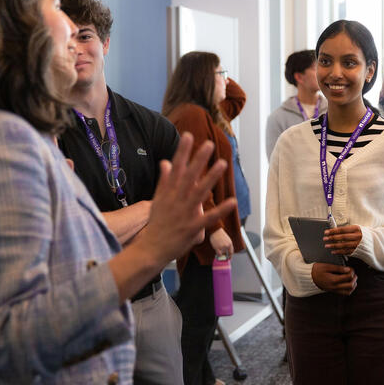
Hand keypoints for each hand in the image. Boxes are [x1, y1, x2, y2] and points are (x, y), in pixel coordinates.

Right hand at [135, 133, 235, 267]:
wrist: (151, 248)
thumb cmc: (157, 223)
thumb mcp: (157, 199)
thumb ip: (164, 180)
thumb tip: (165, 162)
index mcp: (168, 192)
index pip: (176, 168)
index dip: (182, 151)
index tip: (188, 136)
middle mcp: (176, 199)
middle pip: (188, 176)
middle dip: (199, 160)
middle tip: (209, 144)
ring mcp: (185, 213)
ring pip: (200, 192)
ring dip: (211, 178)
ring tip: (223, 164)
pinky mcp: (193, 227)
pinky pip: (210, 217)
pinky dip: (221, 210)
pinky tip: (232, 201)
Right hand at [311, 263, 357, 294]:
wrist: (309, 278)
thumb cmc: (317, 270)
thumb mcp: (326, 266)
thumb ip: (338, 268)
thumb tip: (348, 269)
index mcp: (333, 280)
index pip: (348, 277)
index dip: (352, 271)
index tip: (350, 268)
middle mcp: (335, 287)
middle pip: (350, 285)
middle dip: (354, 279)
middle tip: (353, 273)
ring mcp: (334, 290)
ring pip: (349, 291)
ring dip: (353, 285)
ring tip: (351, 279)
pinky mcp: (333, 291)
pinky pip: (344, 293)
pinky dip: (348, 289)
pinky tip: (347, 283)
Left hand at [324, 225, 361, 255]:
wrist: (373, 243)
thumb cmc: (363, 234)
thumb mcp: (357, 229)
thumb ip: (347, 229)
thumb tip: (335, 230)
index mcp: (357, 229)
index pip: (342, 229)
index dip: (333, 231)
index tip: (326, 232)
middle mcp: (357, 236)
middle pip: (342, 237)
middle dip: (332, 238)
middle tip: (325, 238)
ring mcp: (357, 244)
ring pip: (343, 245)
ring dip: (334, 245)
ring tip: (327, 245)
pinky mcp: (357, 251)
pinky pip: (346, 251)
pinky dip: (339, 252)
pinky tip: (333, 251)